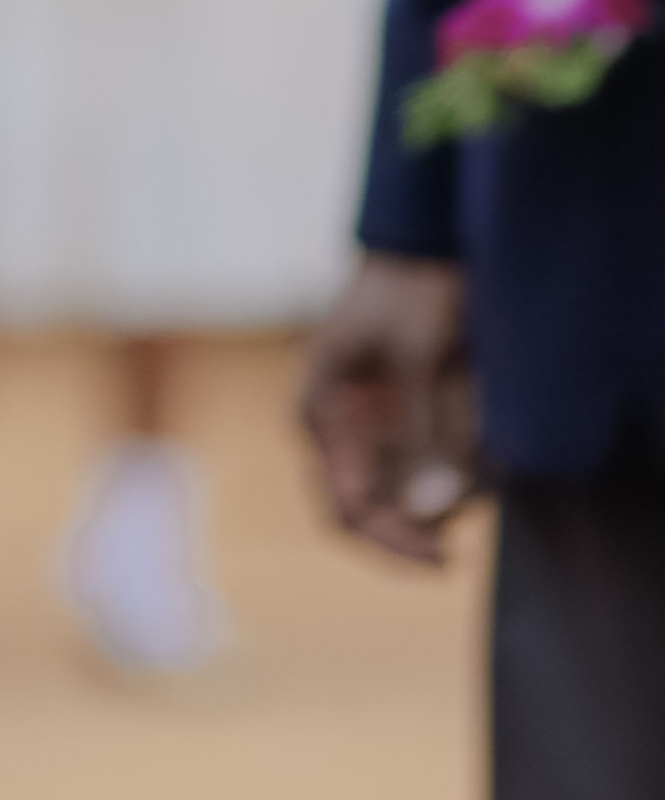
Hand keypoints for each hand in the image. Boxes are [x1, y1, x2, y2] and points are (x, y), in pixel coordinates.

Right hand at [298, 253, 478, 563]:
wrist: (424, 241)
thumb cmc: (410, 290)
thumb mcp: (421, 357)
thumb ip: (427, 432)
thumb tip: (434, 505)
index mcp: (321, 413)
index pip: (346, 508)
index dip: (392, 542)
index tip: (443, 559)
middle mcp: (335, 430)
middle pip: (365, 513)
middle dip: (411, 532)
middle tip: (456, 548)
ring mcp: (364, 428)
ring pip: (392, 500)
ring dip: (433, 509)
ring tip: (477, 489)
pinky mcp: (393, 422)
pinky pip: (414, 473)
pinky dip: (445, 483)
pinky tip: (476, 472)